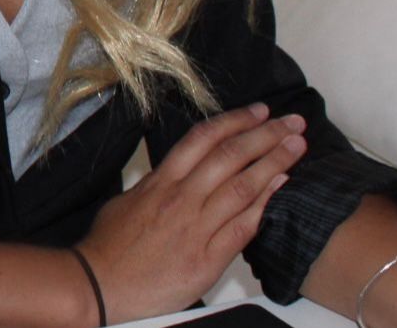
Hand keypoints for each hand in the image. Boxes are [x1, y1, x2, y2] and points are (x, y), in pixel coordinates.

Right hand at [76, 103, 306, 323]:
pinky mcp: (206, 260)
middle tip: (292, 122)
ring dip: (275, 163)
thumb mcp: (129, 199)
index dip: (236, 121)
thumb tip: (178, 173)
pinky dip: (265, 205)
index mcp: (162, 180)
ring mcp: (196, 228)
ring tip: (297, 146)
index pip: (204, 139)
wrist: (99, 285)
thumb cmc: (110, 244)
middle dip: (266, 135)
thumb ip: (158, 184)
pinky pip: (243, 228)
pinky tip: (282, 188)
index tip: (260, 111)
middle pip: (231, 156)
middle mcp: (182, 198)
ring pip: (243, 187)